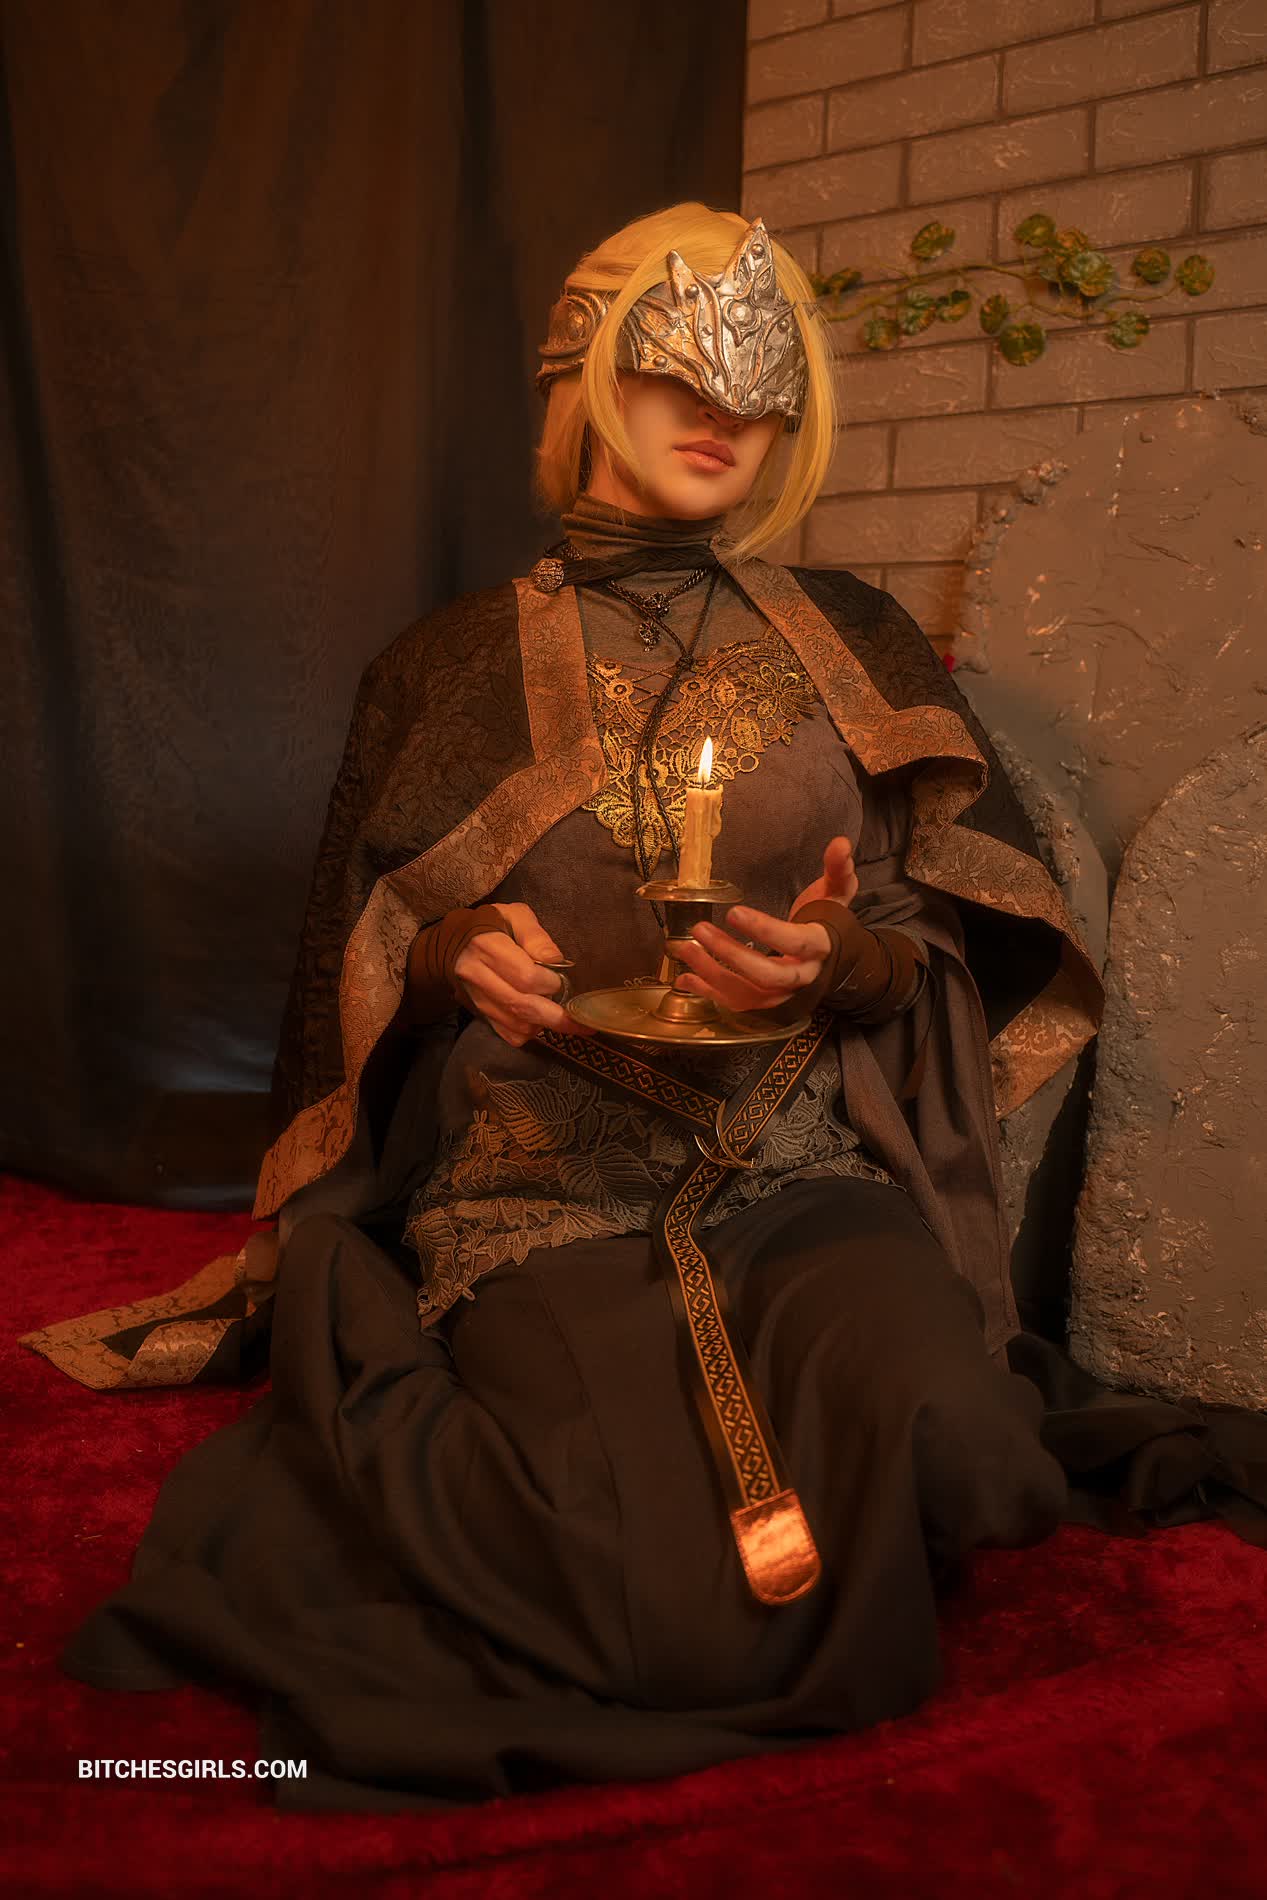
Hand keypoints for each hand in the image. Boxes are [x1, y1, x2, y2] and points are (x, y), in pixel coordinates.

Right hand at [452, 902, 590, 1046]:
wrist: (453, 944)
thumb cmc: (490, 924)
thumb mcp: (514, 915)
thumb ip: (536, 936)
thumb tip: (557, 961)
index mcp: (487, 946)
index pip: (524, 976)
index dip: (550, 983)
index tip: (562, 980)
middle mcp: (478, 976)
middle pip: (522, 1006)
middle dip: (556, 1016)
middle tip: (580, 1019)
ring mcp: (477, 999)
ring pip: (517, 1025)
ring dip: (543, 1024)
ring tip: (559, 1014)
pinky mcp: (480, 1014)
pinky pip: (508, 1035)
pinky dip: (529, 1032)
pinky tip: (538, 1019)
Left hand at [674, 836, 858, 1014]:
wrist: (832, 955)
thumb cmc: (826, 918)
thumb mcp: (836, 891)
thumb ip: (838, 868)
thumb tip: (840, 843)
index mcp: (820, 947)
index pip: (794, 942)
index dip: (765, 930)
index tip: (733, 912)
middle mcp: (803, 976)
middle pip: (768, 975)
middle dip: (731, 954)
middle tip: (700, 930)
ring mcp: (783, 994)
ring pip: (748, 993)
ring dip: (712, 973)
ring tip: (685, 948)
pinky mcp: (766, 1002)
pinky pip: (737, 1004)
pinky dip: (708, 993)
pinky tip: (685, 977)